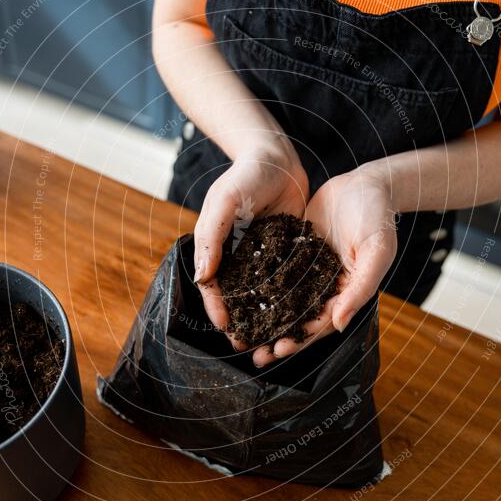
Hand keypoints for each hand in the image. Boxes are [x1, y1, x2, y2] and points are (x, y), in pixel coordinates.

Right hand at [194, 142, 308, 346]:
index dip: (217, 307)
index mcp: (217, 247)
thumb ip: (212, 235)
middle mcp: (238, 255)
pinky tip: (296, 314)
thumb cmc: (246, 175)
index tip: (225, 327)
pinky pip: (285, 279)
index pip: (213, 284)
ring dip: (263, 316)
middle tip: (245, 344)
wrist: (279, 156)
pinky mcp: (286, 251)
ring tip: (270, 338)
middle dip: (239, 320)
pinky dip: (288, 297)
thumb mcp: (224, 200)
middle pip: (236, 295)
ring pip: (261, 292)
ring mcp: (263, 255)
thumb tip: (204, 275)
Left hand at [252, 166, 397, 365]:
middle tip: (254, 354)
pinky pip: (276, 271)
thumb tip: (339, 323)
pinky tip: (240, 294)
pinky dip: (261, 285)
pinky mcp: (295, 250)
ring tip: (243, 332)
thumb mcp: (375, 252)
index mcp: (346, 292)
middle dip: (278, 336)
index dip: (301, 338)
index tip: (279, 349)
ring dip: (266, 317)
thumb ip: (360, 288)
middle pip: (299, 317)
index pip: (321, 322)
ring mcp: (309, 269)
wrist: (366, 184)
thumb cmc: (378, 218)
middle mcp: (325, 286)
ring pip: (284, 299)